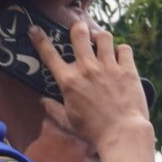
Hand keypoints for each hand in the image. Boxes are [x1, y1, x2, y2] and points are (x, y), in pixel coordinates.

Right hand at [34, 15, 153, 146]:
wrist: (123, 134)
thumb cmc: (93, 132)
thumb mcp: (68, 122)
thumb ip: (53, 109)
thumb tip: (42, 101)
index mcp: (69, 81)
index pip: (49, 54)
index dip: (39, 39)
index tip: (34, 29)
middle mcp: (87, 68)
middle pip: (79, 34)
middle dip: (77, 27)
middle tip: (79, 28)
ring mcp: (108, 67)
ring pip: (104, 36)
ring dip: (101, 36)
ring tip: (101, 41)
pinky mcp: (127, 70)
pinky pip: (124, 49)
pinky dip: (121, 50)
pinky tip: (120, 56)